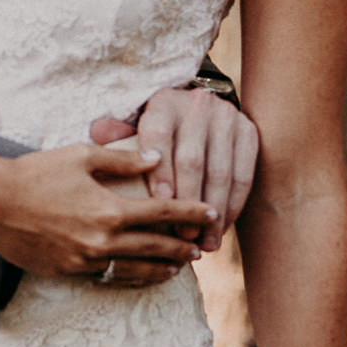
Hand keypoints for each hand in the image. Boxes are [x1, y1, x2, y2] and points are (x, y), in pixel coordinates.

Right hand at [0, 144, 210, 285]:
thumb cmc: (34, 172)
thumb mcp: (79, 156)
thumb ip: (122, 161)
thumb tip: (157, 160)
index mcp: (109, 209)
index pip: (163, 213)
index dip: (190, 212)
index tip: (210, 213)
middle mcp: (103, 240)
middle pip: (155, 247)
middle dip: (181, 246)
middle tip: (200, 248)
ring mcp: (86, 259)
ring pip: (135, 269)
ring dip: (160, 268)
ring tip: (176, 267)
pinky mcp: (69, 270)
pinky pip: (108, 277)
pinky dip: (129, 277)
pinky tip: (137, 274)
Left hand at [89, 87, 256, 252]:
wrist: (198, 103)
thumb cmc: (156, 124)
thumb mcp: (134, 120)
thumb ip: (117, 131)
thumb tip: (97, 132)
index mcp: (163, 103)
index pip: (160, 136)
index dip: (161, 171)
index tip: (161, 203)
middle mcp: (197, 106)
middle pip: (193, 160)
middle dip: (188, 201)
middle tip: (183, 236)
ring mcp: (227, 119)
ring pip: (221, 172)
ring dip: (213, 213)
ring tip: (204, 243)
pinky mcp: (249, 134)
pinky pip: (243, 176)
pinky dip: (233, 206)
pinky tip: (221, 229)